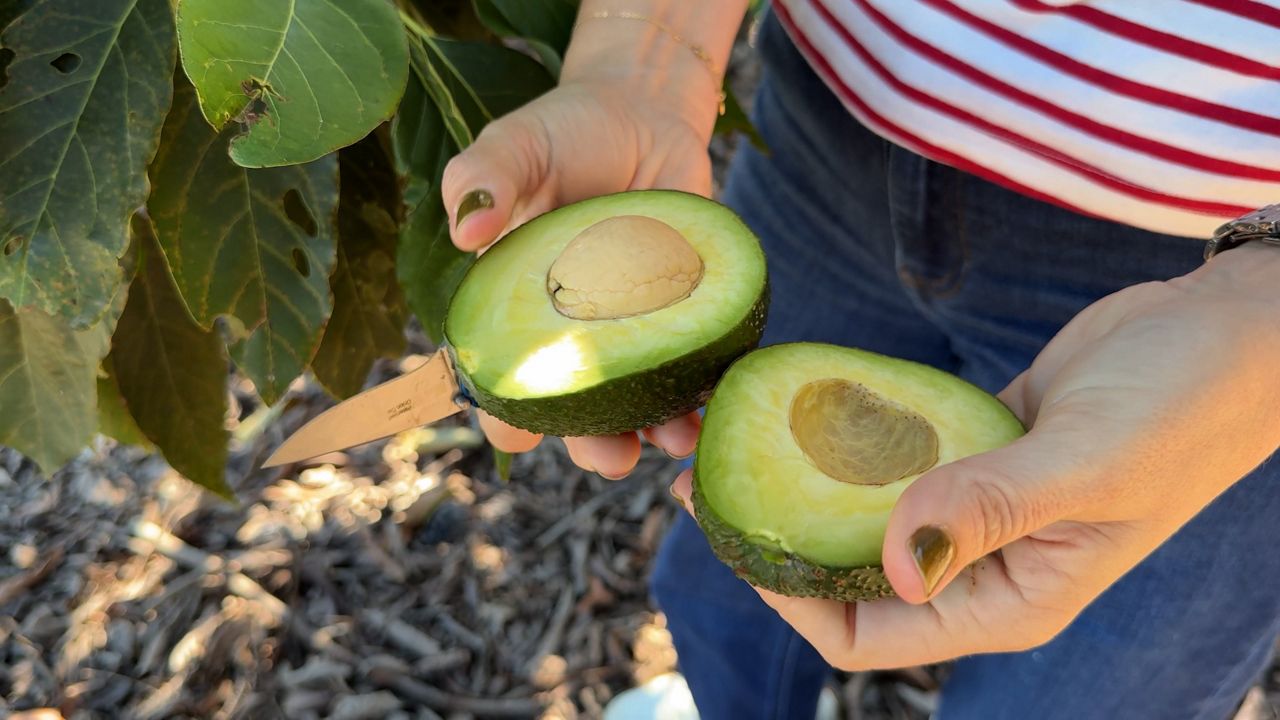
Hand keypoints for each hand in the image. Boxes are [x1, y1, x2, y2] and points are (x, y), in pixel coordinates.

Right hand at [441, 66, 718, 475]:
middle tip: (611, 459)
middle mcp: (576, 330)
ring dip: (656, 430)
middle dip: (591, 444)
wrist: (644, 113)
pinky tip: (717, 401)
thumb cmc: (566, 131)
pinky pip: (694, 360)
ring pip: (640, 399)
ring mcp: (632, 327)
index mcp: (520, 308)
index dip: (503, 412)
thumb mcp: (517, 144)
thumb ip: (484, 177)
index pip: (504, 375)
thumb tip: (466, 232)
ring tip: (676, 440)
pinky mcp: (686, 311)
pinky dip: (706, 387)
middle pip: (577, 407)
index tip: (515, 433)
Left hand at [673, 244, 1279, 668]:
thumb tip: (892, 558)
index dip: (792, 600)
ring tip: (735, 431)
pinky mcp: (972, 450)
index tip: (735, 532)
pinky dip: (847, 438)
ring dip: (804, 481)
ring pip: (863, 511)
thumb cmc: (1182, 406)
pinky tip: (800, 401)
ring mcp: (975, 507)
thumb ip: (988, 507)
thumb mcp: (1090, 462)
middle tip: (709, 472)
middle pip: (850, 575)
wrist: (1225, 332)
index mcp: (1009, 600)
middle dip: (781, 534)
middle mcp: (982, 565)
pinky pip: (890, 455)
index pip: (868, 633)